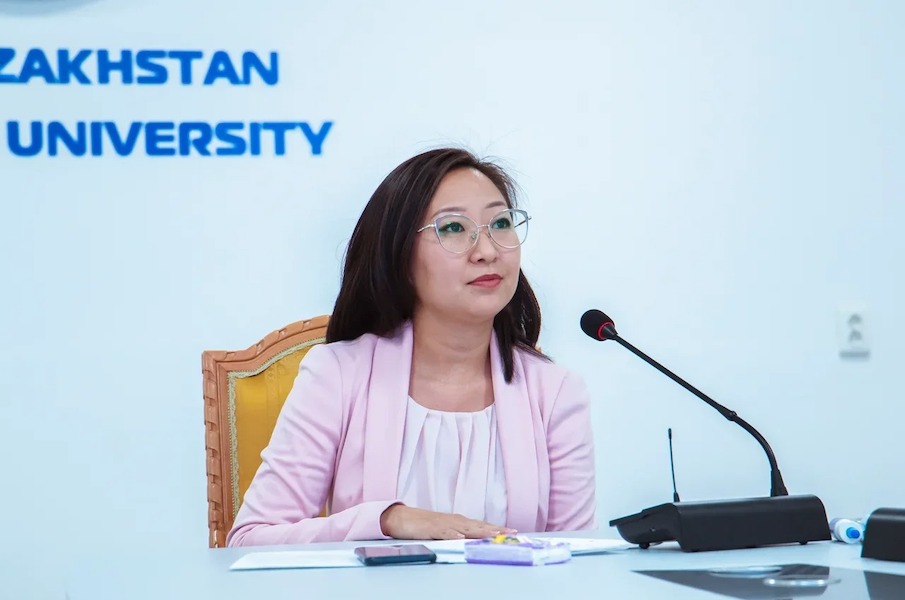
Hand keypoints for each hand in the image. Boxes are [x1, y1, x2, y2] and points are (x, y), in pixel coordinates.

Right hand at [379, 504, 516, 539]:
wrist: (403, 518)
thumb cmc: (426, 526)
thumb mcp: (446, 530)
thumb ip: (460, 534)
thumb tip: (475, 542)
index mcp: (459, 522)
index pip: (482, 525)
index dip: (498, 528)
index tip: (513, 532)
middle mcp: (455, 521)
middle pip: (478, 525)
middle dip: (495, 529)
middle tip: (510, 533)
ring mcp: (444, 524)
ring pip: (465, 528)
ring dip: (479, 531)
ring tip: (493, 534)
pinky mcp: (431, 528)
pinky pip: (443, 532)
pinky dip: (452, 534)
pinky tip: (460, 536)